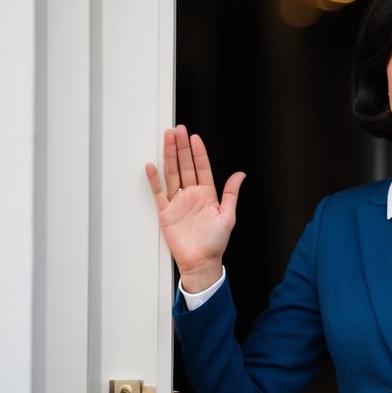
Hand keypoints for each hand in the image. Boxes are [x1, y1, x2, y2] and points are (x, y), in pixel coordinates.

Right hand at [143, 124, 244, 292]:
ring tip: (166, 139)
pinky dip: (154, 180)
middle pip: (185, 166)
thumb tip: (240, 175)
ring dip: (168, 156)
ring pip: (172, 174)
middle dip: (181, 148)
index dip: (198, 152)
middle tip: (177, 130)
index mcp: (207, 194)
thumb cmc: (215, 242)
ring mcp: (178, 202)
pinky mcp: (166, 212)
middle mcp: (192, 195)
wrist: (201, 261)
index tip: (194, 137)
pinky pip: (158, 193)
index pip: (201, 168)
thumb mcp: (228, 216)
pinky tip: (151, 166)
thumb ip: (231, 194)